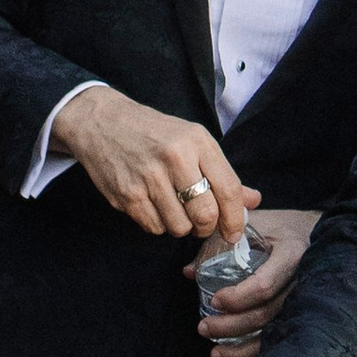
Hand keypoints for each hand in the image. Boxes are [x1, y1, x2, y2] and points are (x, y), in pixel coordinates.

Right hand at [57, 88, 249, 246]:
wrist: (103, 123)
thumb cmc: (154, 133)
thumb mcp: (193, 141)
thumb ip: (223, 174)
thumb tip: (253, 201)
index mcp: (197, 141)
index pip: (228, 189)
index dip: (235, 218)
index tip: (234, 233)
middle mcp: (175, 157)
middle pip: (205, 214)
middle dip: (207, 228)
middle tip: (202, 223)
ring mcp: (148, 177)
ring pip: (179, 227)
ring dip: (181, 226)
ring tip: (173, 207)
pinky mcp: (127, 194)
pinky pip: (154, 227)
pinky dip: (158, 224)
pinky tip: (153, 204)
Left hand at [199, 207, 317, 356]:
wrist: (315, 234)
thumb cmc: (281, 227)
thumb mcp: (254, 224)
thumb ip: (221, 243)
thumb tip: (190, 271)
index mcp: (291, 255)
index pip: (264, 285)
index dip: (238, 298)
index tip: (214, 300)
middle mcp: (302, 282)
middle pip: (266, 314)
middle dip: (231, 326)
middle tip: (203, 327)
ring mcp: (304, 302)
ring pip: (273, 334)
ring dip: (240, 347)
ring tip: (213, 351)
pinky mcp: (300, 316)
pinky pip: (278, 340)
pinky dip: (251, 352)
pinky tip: (229, 355)